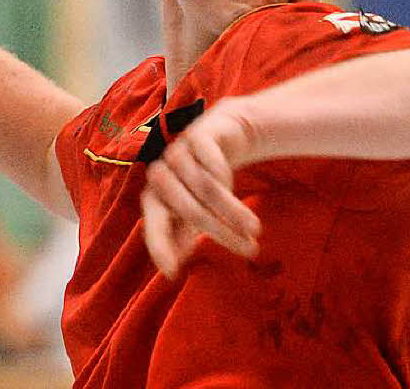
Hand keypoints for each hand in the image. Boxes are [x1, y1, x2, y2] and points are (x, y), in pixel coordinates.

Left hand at [141, 98, 262, 278]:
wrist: (222, 135)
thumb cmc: (202, 180)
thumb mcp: (193, 209)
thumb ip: (180, 235)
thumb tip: (171, 270)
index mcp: (154, 196)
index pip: (153, 225)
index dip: (160, 247)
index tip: (173, 274)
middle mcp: (160, 174)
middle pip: (190, 210)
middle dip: (221, 232)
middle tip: (251, 250)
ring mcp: (177, 153)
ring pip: (206, 189)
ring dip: (233, 211)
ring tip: (255, 228)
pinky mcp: (196, 136)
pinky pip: (214, 165)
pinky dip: (227, 179)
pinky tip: (237, 188)